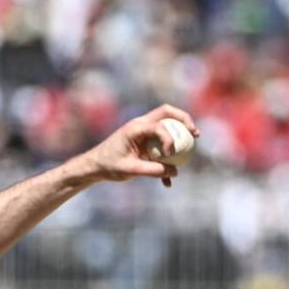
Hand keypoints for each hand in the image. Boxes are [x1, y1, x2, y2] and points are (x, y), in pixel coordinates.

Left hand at [82, 104, 199, 187]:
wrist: (94, 166)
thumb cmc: (108, 166)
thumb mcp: (130, 170)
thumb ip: (152, 171)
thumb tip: (175, 172)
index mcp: (135, 128)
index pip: (159, 126)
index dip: (169, 139)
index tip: (170, 154)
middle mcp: (140, 124)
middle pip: (167, 112)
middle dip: (183, 119)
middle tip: (194, 132)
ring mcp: (143, 131)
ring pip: (166, 123)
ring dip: (180, 129)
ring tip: (194, 138)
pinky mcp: (144, 141)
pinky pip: (160, 142)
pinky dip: (168, 152)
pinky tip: (171, 176)